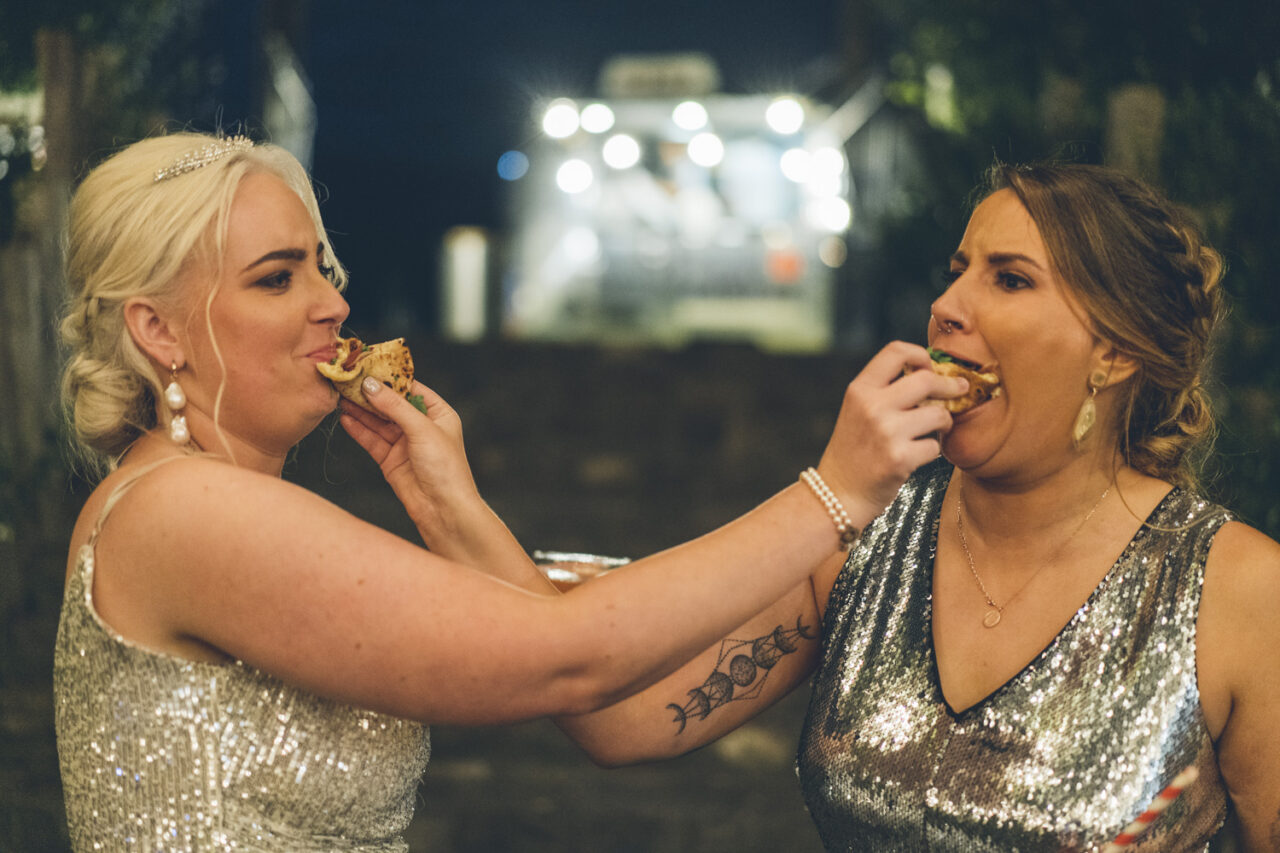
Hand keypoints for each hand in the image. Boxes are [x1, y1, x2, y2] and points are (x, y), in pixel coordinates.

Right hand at [338, 378, 480, 543]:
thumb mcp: (422, 429)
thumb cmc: (446, 468)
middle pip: (390, 404)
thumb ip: (394, 407)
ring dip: (360, 410)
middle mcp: (421, 426)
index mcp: (438, 414)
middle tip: (346, 380)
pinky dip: (359, 430)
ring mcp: (405, 444)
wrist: (444, 510)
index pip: (409, 388)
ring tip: (340, 396)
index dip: (388, 378)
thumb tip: (370, 385)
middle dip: (369, 394)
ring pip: (378, 422)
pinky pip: (372, 440)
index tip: (366, 366)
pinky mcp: (391, 460)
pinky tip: (345, 418)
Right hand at [817, 341, 966, 524]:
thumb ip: (884, 390)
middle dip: (949, 385)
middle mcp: (872, 406)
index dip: (921, 355)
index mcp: (860, 390)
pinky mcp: (900, 458)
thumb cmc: (854, 451)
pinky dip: (932, 451)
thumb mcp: (857, 411)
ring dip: (944, 422)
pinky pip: (935, 446)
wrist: (838, 493)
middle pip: (926, 379)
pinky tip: (919, 454)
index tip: (931, 368)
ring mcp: (886, 432)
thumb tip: (930, 374)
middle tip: (958, 390)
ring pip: (938, 414)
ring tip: (937, 429)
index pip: (896, 351)